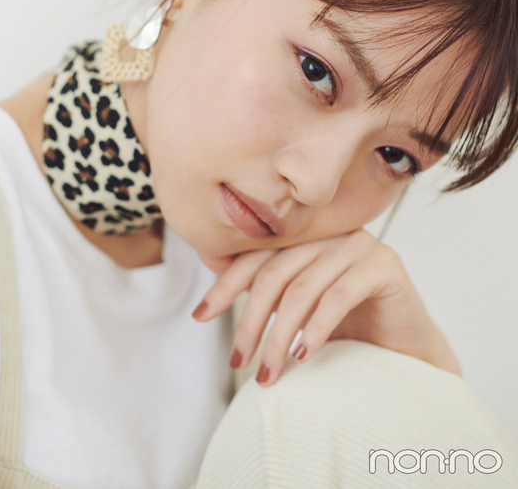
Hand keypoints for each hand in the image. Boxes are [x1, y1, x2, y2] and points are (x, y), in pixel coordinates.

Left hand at [192, 230, 461, 385]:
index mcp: (306, 236)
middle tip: (238, 361)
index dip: (226, 284)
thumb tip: (208, 275)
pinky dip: (315, 328)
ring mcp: (359, 245)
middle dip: (250, 320)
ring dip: (279, 335)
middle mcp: (330, 233)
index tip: (200, 316)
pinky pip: (338, 296)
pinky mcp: (385, 265)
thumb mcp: (298, 306)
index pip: (256, 255)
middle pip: (275, 272)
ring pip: (302, 288)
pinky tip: (302, 355)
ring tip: (268, 373)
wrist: (406, 348)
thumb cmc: (348, 326)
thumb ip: (264, 286)